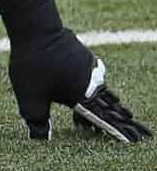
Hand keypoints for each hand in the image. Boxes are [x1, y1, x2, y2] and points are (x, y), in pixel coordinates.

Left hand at [9, 33, 149, 142]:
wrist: (36, 29)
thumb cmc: (33, 65)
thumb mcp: (30, 98)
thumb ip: (36, 120)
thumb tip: (40, 139)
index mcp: (82, 97)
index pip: (104, 120)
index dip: (118, 132)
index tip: (134, 141)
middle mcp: (92, 83)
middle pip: (110, 106)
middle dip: (122, 119)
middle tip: (139, 129)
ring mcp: (90, 67)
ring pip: (104, 90)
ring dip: (111, 102)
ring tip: (120, 111)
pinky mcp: (83, 55)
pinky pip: (96, 76)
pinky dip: (99, 86)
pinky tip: (99, 87)